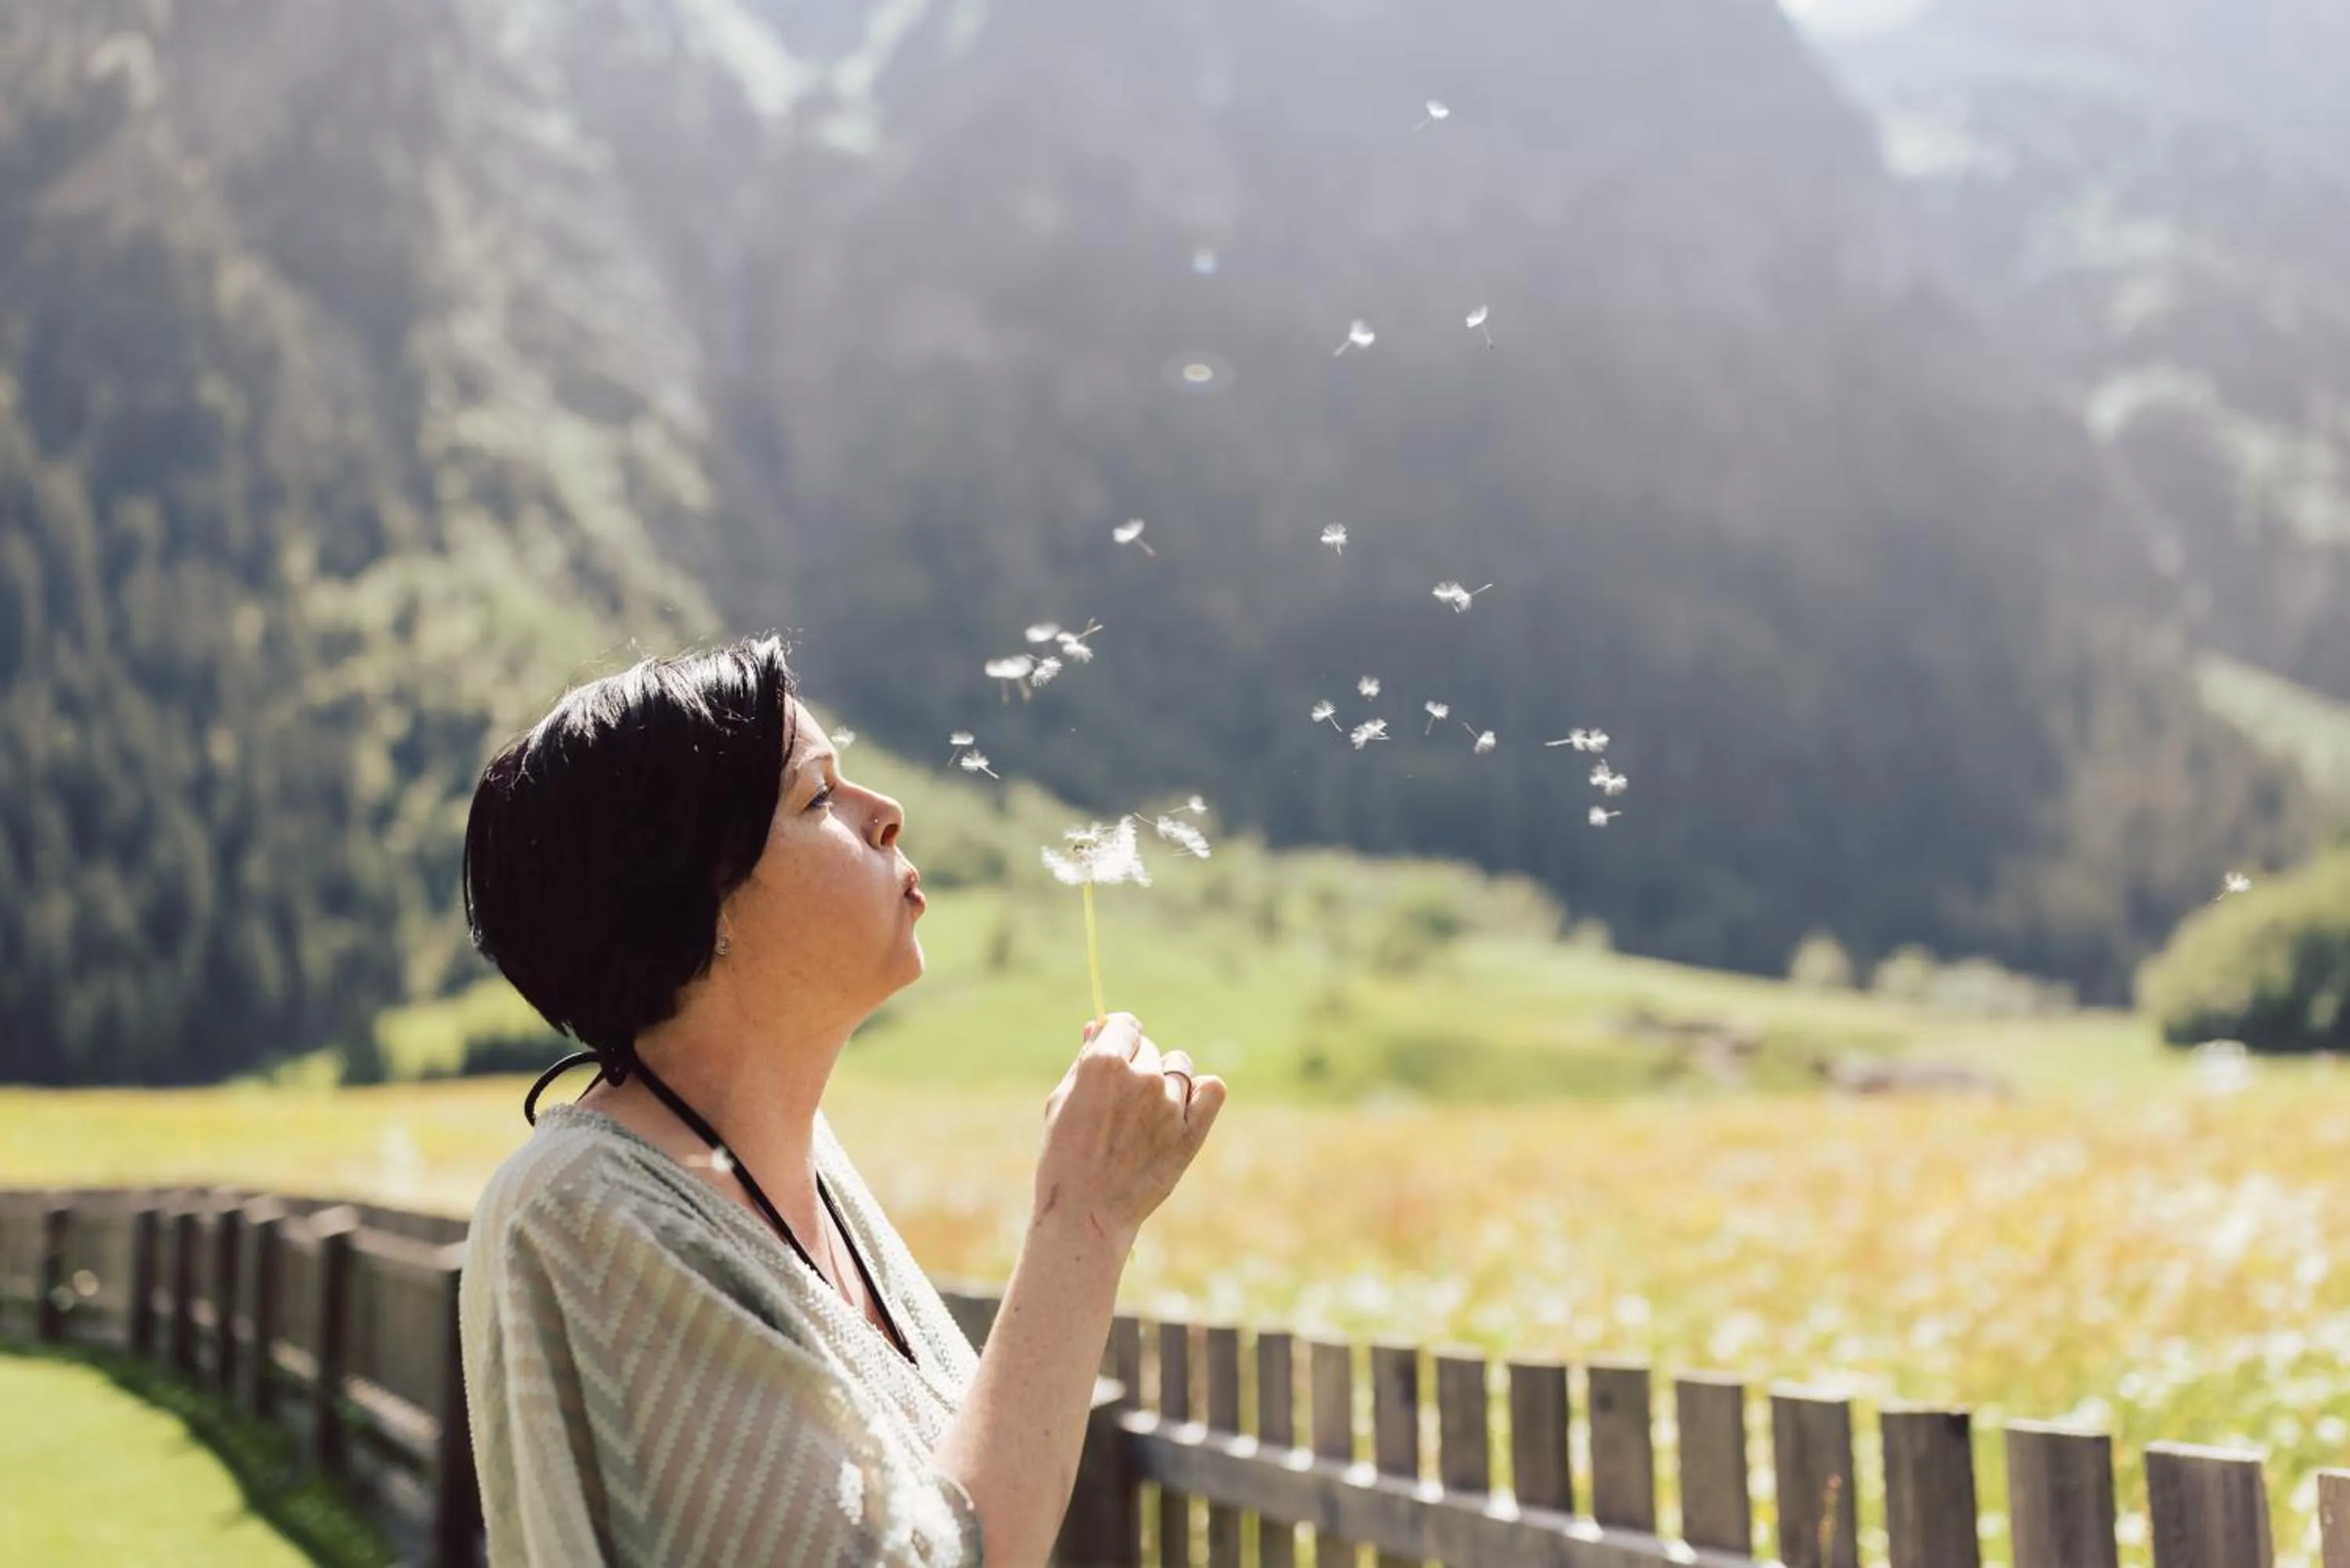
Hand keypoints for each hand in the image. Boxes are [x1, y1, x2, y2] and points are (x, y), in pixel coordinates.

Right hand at [1033, 1012, 1225, 1248]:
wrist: (1086, 1213)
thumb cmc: (1064, 1156)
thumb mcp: (1061, 1101)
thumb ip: (1085, 1059)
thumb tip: (1098, 1025)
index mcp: (1104, 1063)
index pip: (1125, 1024)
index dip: (1118, 1039)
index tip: (1116, 1055)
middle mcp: (1141, 1076)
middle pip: (1149, 1048)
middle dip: (1136, 1065)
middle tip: (1119, 1104)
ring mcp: (1170, 1103)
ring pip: (1178, 1068)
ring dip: (1164, 1083)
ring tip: (1143, 1116)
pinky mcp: (1191, 1130)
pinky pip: (1212, 1089)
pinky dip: (1202, 1093)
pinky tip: (1184, 1106)